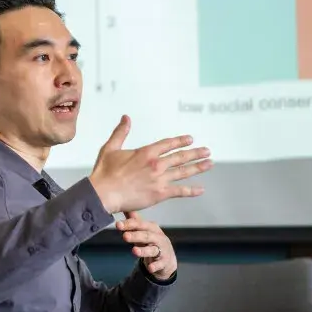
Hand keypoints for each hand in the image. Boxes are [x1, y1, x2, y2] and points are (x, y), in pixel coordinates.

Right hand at [89, 115, 212, 213]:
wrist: (103, 193)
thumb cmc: (104, 172)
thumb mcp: (110, 148)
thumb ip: (121, 132)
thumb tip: (126, 117)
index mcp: (146, 152)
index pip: (168, 144)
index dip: (181, 141)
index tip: (190, 139)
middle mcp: (156, 164)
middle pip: (181, 157)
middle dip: (196, 153)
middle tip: (207, 151)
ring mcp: (160, 179)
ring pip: (184, 172)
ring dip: (198, 167)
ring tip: (209, 163)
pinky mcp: (159, 194)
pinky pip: (180, 191)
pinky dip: (191, 190)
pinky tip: (201, 189)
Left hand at [117, 211, 176, 279]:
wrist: (167, 258)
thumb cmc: (151, 241)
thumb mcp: (143, 231)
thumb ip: (134, 221)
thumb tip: (123, 206)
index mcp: (152, 228)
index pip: (140, 224)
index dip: (129, 224)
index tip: (118, 225)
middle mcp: (158, 238)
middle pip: (146, 236)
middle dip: (136, 236)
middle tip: (125, 236)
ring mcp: (162, 250)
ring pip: (152, 250)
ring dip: (143, 251)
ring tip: (134, 251)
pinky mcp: (164, 262)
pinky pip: (159, 264)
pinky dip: (155, 266)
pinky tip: (150, 268)